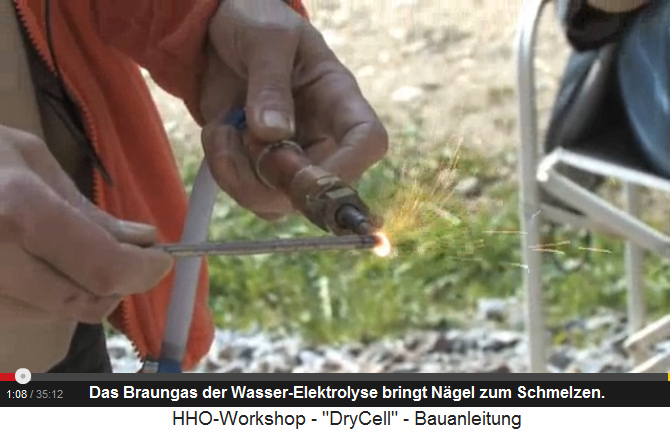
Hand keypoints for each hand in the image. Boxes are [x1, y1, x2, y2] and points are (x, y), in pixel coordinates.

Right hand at [0, 125, 173, 323]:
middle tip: (129, 258)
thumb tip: (142, 238)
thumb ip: (88, 209)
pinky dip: (48, 294)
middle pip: (87, 301)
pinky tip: (37, 262)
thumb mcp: (28, 160)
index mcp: (17, 213)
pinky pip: (26, 313)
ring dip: (84, 288)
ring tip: (71, 250)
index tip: (162, 259)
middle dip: (120, 283)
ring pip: (60, 313)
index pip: (106, 267)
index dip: (145, 270)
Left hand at [200, 0, 387, 218]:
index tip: (305, 171)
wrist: (215, 33)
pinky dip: (224, 172)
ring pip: (279, 202)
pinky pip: (248, 195)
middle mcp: (321, 135)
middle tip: (241, 139)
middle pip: (318, 187)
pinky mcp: (259, 167)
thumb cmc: (254, 23)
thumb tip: (274, 134)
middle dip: (273, 178)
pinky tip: (218, 136)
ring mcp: (290, 156)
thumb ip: (270, 84)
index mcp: (338, 99)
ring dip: (240, 176)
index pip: (368, 142)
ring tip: (222, 131)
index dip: (349, 166)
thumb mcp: (266, 39)